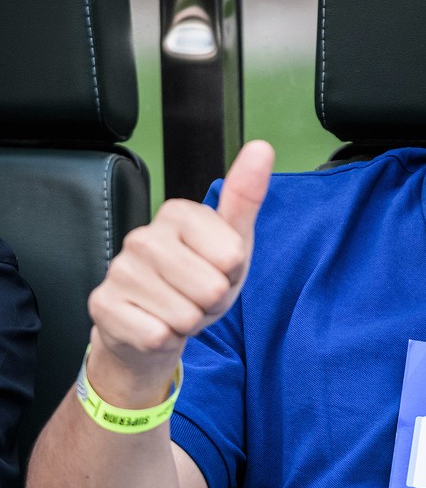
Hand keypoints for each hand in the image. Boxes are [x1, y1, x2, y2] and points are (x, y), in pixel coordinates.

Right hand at [87, 141, 274, 393]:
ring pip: (184, 315)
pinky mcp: (102, 305)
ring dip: (189, 322)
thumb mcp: (233, 243)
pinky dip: (165, 339)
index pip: (232, 257)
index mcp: (177, 213)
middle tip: (197, 295)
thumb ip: (246, 198)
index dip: (232, 274)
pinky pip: (156, 335)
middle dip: (212, 302)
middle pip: (210, 288)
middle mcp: (142, 236)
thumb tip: (261, 147)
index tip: (217, 269)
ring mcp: (118, 270)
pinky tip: (154, 325)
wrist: (154, 325)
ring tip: (177, 308)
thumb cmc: (199, 279)